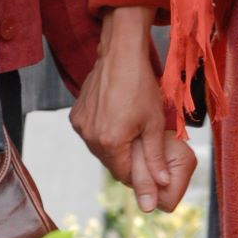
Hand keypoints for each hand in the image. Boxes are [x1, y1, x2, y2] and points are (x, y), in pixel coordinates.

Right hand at [70, 4, 196, 211]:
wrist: (120, 55)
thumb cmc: (140, 85)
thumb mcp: (153, 123)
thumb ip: (155, 157)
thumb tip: (162, 183)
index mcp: (110, 142)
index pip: (123, 174)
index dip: (138, 174)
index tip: (148, 165)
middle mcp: (90, 137)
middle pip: (110, 162)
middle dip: (126, 158)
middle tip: (141, 142)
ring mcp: (80, 125)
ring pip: (99, 149)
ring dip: (113, 145)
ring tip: (128, 127)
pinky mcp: (76, 115)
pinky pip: (90, 133)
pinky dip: (102, 132)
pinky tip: (115, 117)